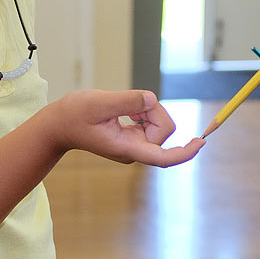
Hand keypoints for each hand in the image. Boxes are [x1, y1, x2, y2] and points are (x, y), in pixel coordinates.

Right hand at [43, 89, 204, 166]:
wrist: (59, 125)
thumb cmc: (73, 115)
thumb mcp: (99, 103)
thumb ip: (127, 102)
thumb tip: (152, 101)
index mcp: (127, 148)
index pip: (163, 157)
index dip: (184, 152)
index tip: (200, 142)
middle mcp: (134, 150)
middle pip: (163, 130)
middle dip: (153, 112)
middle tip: (129, 104)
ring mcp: (134, 145)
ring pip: (158, 123)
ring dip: (145, 110)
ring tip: (121, 108)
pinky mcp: (132, 137)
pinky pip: (150, 120)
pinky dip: (141, 110)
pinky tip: (123, 111)